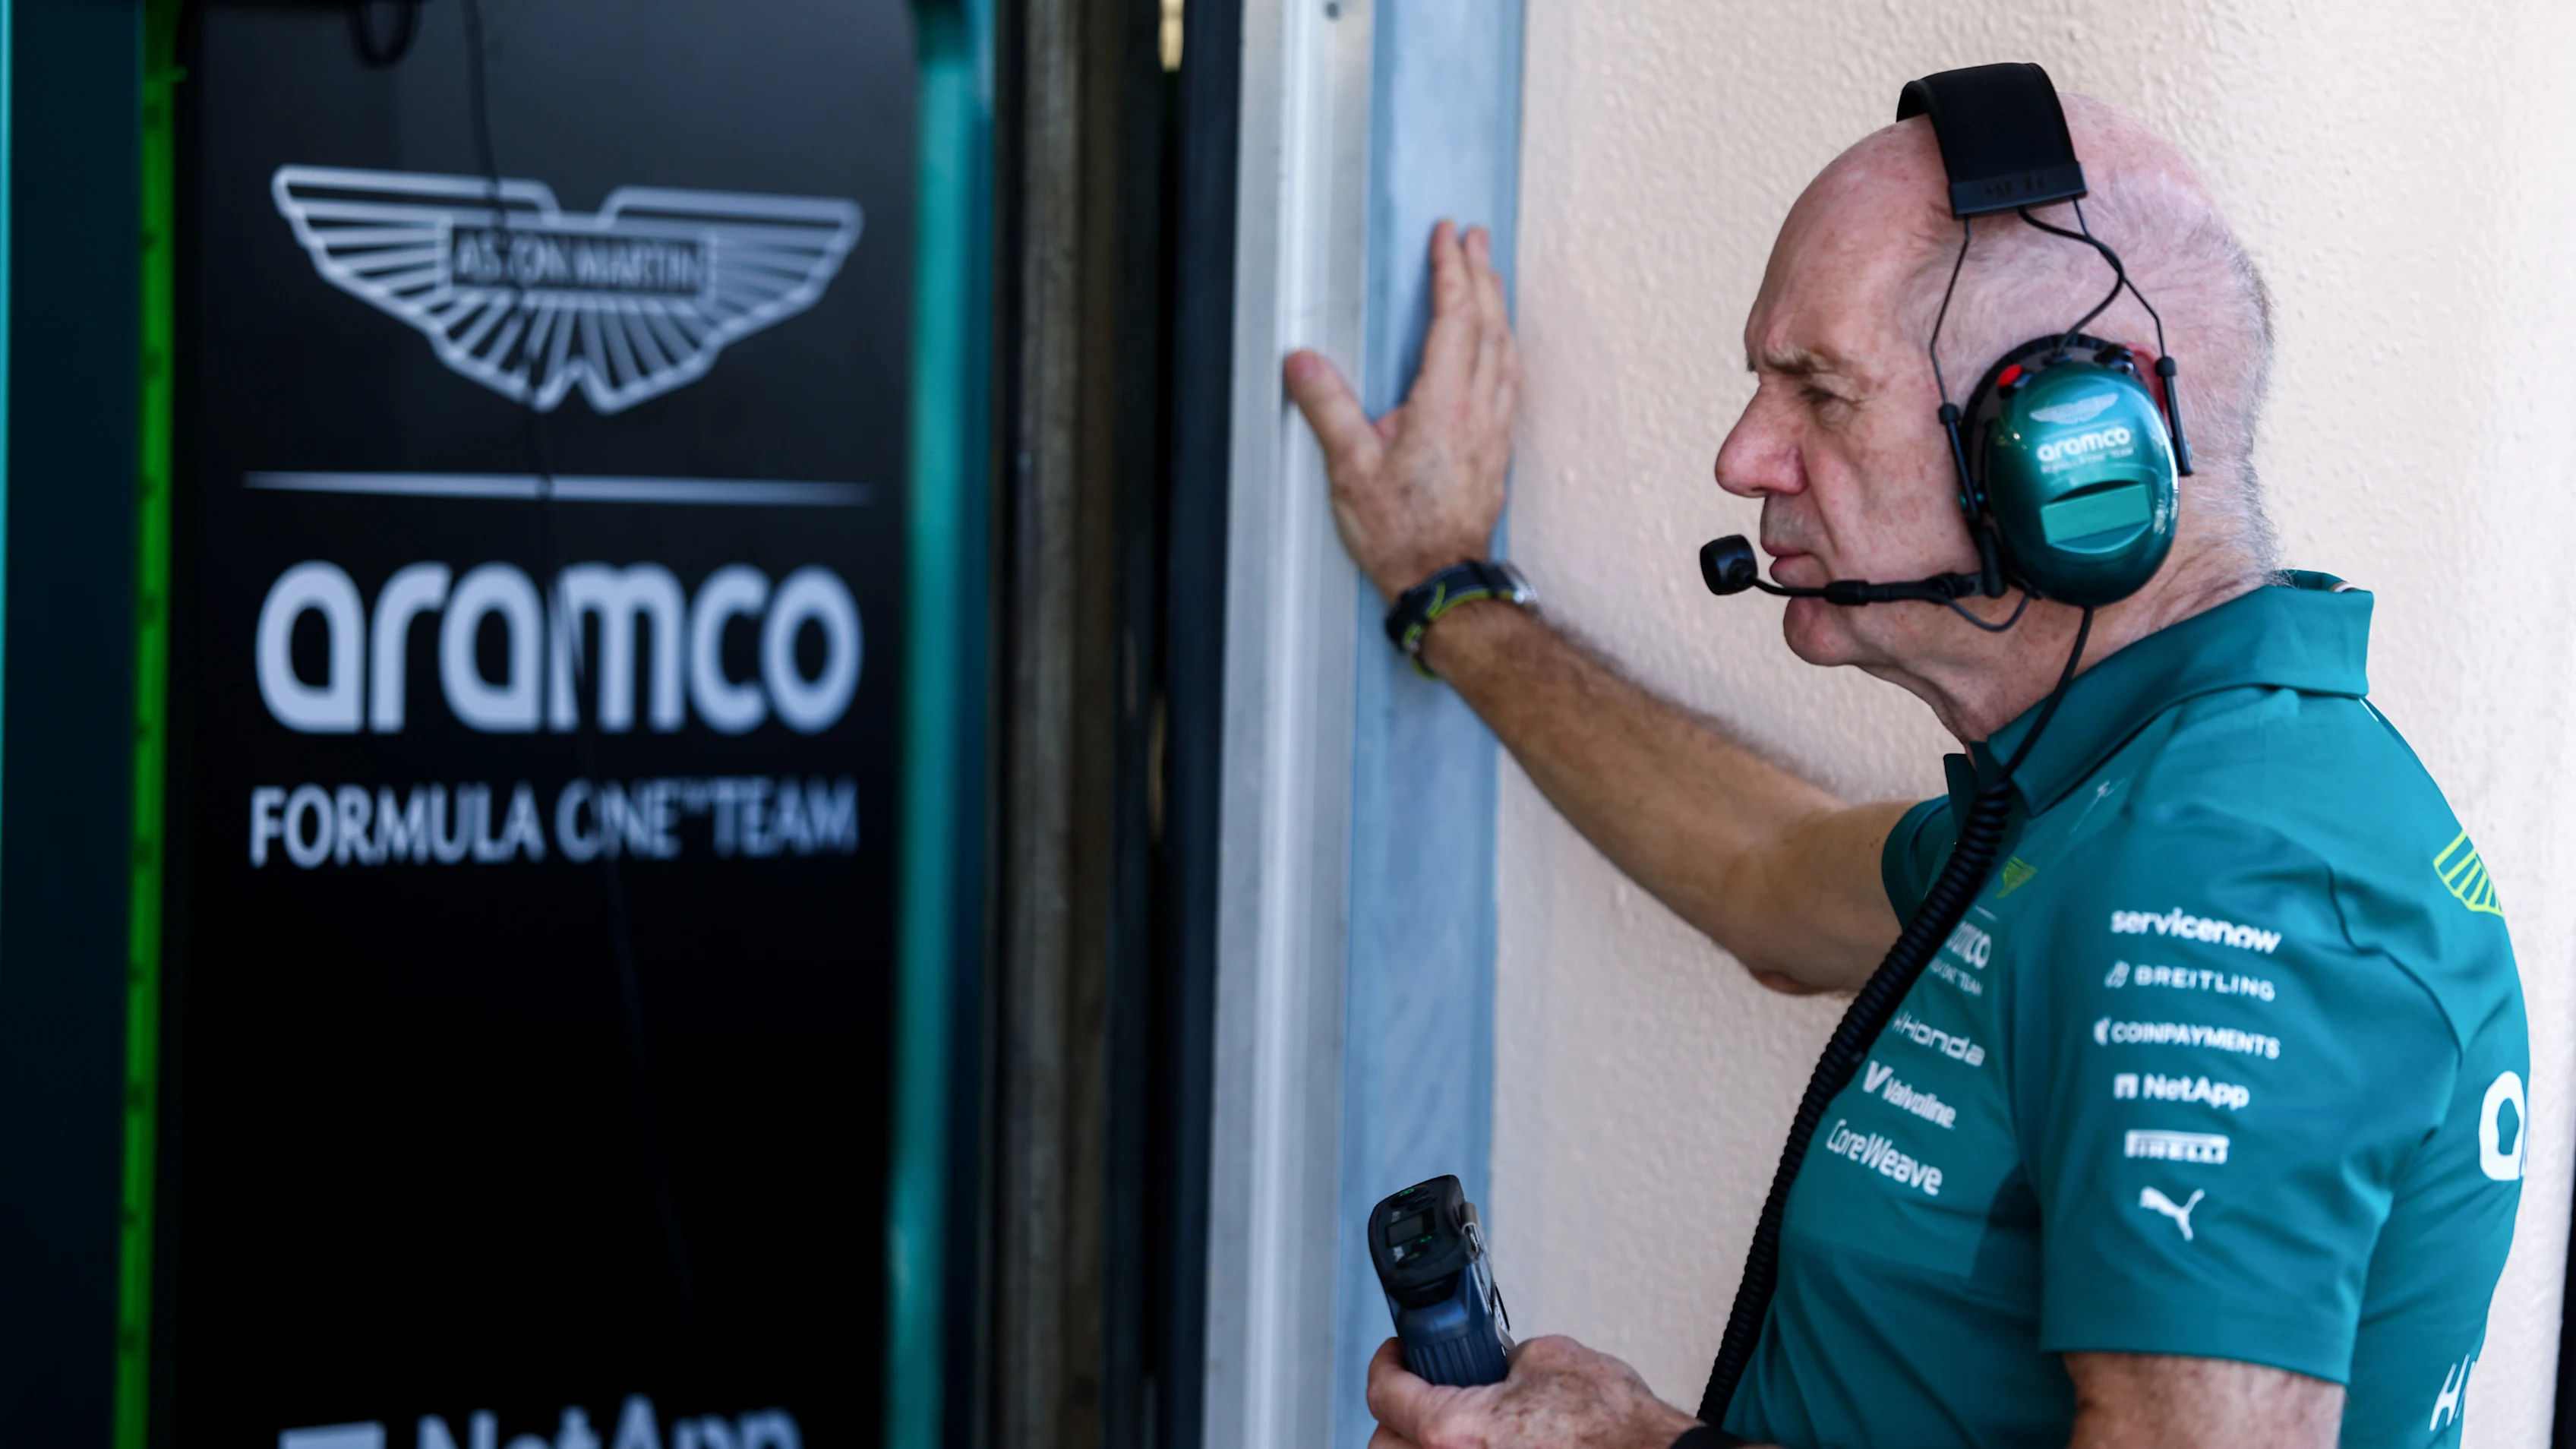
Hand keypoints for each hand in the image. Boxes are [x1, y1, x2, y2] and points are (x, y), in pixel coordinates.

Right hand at [1286, 220, 1519, 600]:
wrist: (1442, 582)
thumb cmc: (1401, 534)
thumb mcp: (1350, 470)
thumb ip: (1328, 408)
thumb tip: (1303, 361)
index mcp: (1444, 405)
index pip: (1455, 319)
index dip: (1452, 271)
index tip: (1448, 235)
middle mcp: (1478, 410)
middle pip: (1489, 325)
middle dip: (1481, 275)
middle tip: (1476, 238)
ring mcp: (1493, 429)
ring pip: (1506, 350)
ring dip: (1498, 306)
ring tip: (1490, 276)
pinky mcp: (1496, 449)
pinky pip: (1509, 378)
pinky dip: (1505, 345)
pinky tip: (1501, 345)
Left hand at [1365, 1335, 1703, 1448]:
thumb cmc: (1613, 1424)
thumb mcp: (1545, 1358)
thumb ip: (1499, 1358)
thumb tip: (1491, 1364)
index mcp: (1456, 1431)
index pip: (1385, 1395)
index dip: (1387, 1363)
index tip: (1397, 1354)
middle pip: (1383, 1446)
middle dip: (1395, 1417)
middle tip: (1417, 1392)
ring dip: (1421, 1446)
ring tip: (1451, 1425)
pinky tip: (1480, 1446)